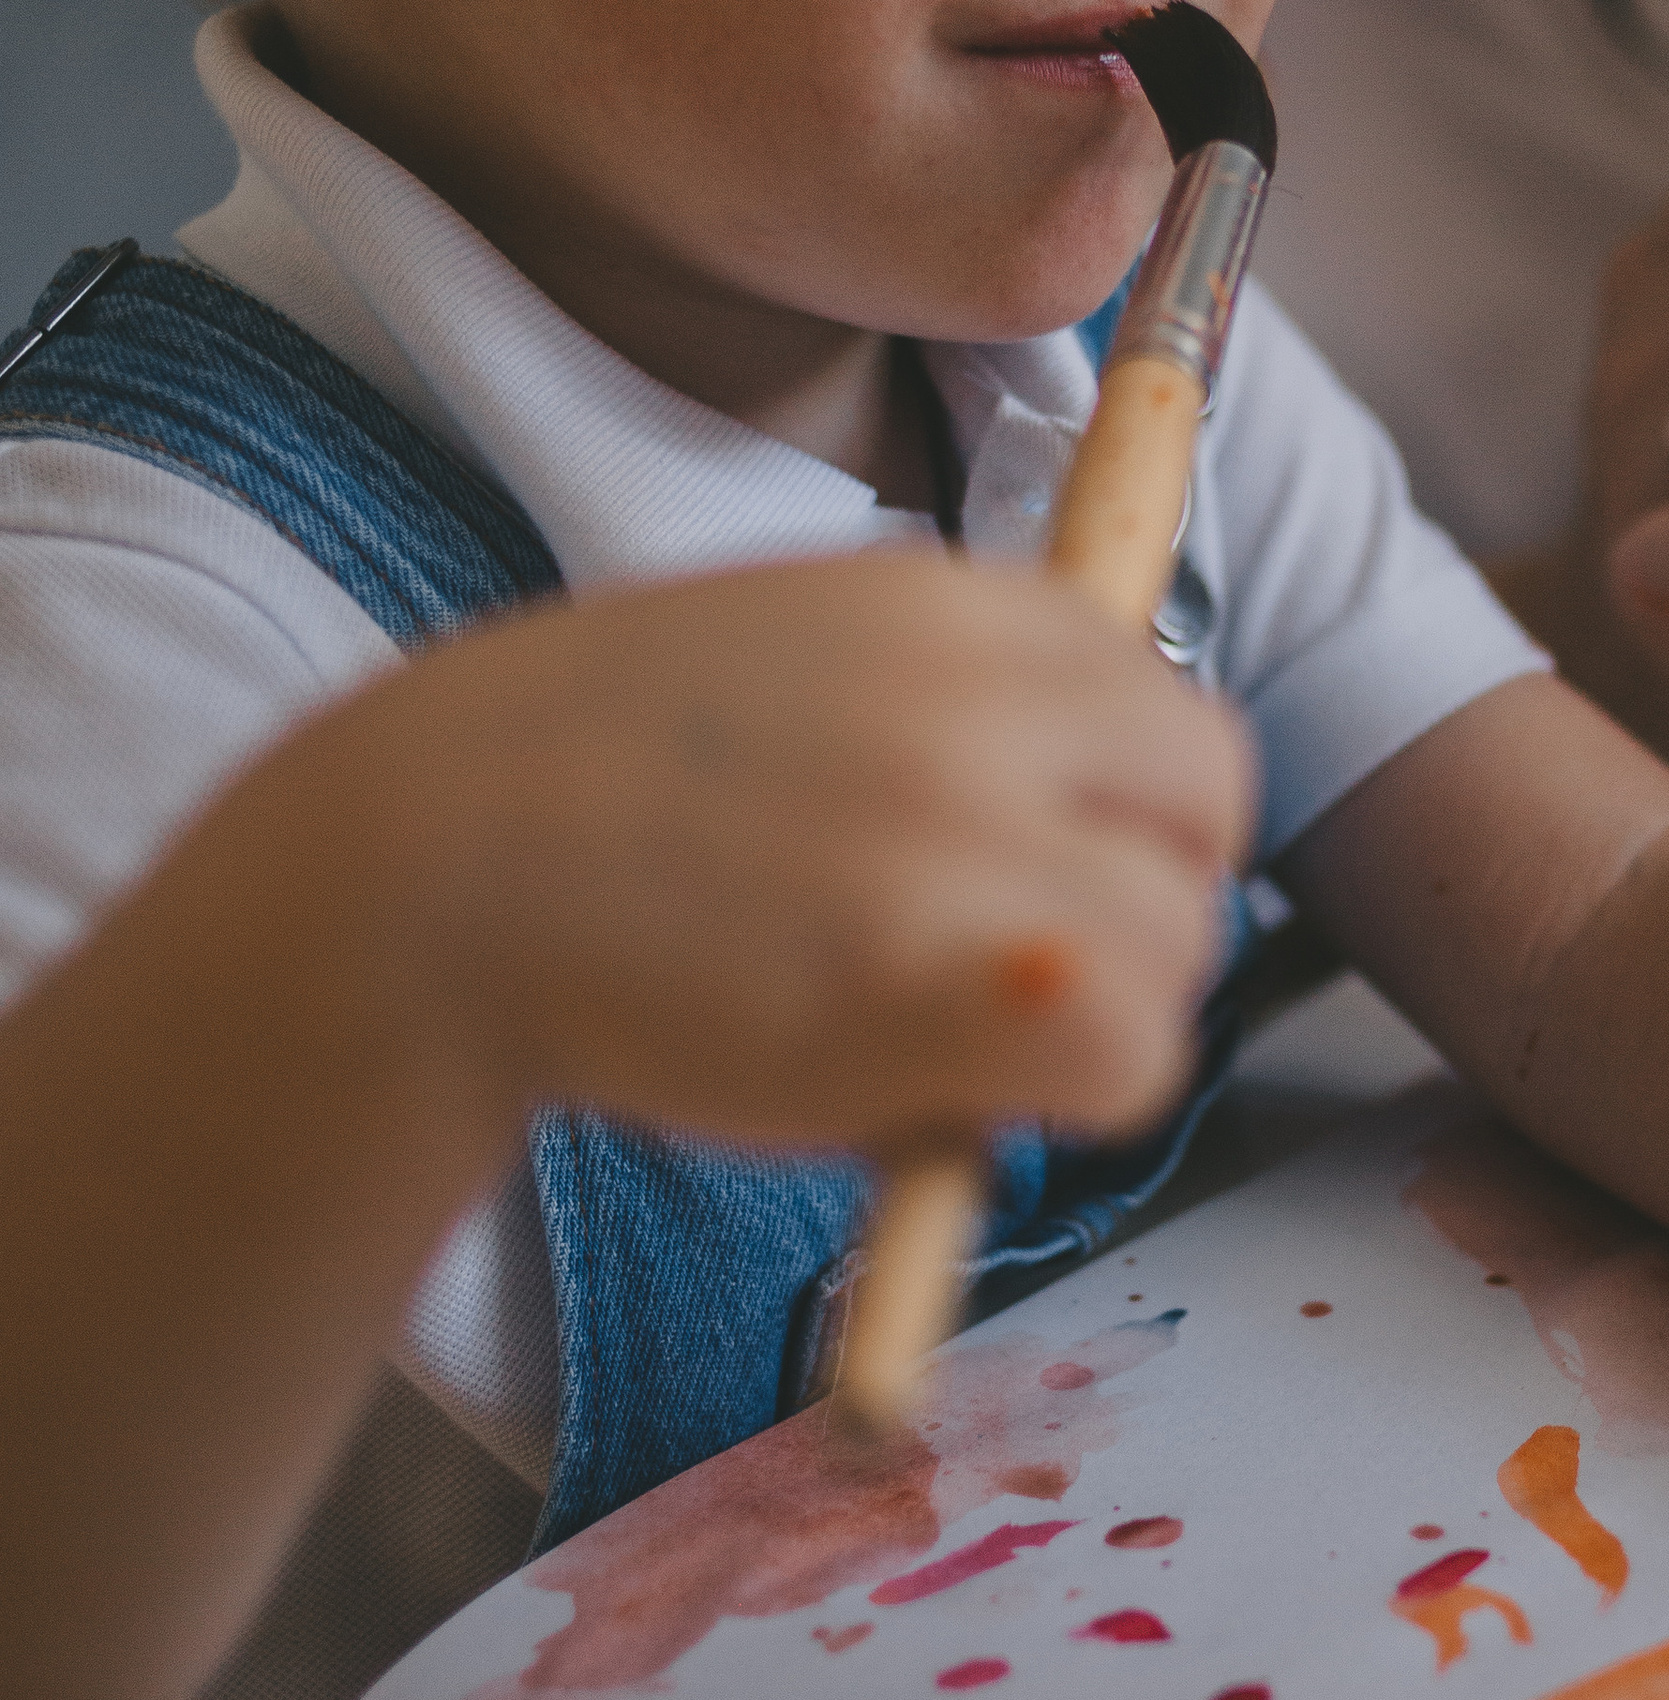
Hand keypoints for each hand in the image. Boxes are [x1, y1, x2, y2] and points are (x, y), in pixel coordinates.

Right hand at [345, 543, 1253, 1152]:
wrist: (429, 871)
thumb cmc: (596, 787)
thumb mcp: (802, 658)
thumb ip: (960, 704)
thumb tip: (1106, 812)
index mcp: (955, 601)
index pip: (1169, 700)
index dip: (1124, 808)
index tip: (1041, 867)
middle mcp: (985, 696)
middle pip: (1207, 806)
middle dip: (1138, 898)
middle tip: (1010, 967)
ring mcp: (970, 834)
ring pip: (1177, 945)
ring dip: (1090, 1013)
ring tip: (931, 1026)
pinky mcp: (950, 981)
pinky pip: (1135, 1055)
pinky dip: (1065, 1097)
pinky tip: (937, 1088)